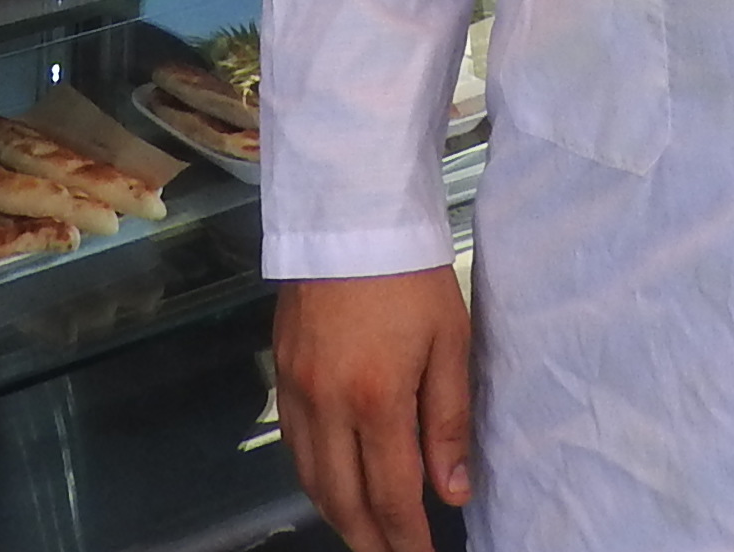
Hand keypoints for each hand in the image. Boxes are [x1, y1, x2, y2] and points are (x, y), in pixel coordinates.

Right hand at [273, 265, 471, 551]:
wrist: (349, 214)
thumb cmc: (412, 277)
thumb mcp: (450, 343)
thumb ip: (449, 422)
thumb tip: (453, 491)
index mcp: (376, 400)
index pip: (391, 496)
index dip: (407, 539)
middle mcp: (327, 404)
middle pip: (342, 499)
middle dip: (370, 540)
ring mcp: (296, 388)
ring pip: (309, 477)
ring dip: (337, 514)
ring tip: (366, 533)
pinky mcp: (280, 370)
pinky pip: (292, 444)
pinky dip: (312, 476)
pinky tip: (331, 482)